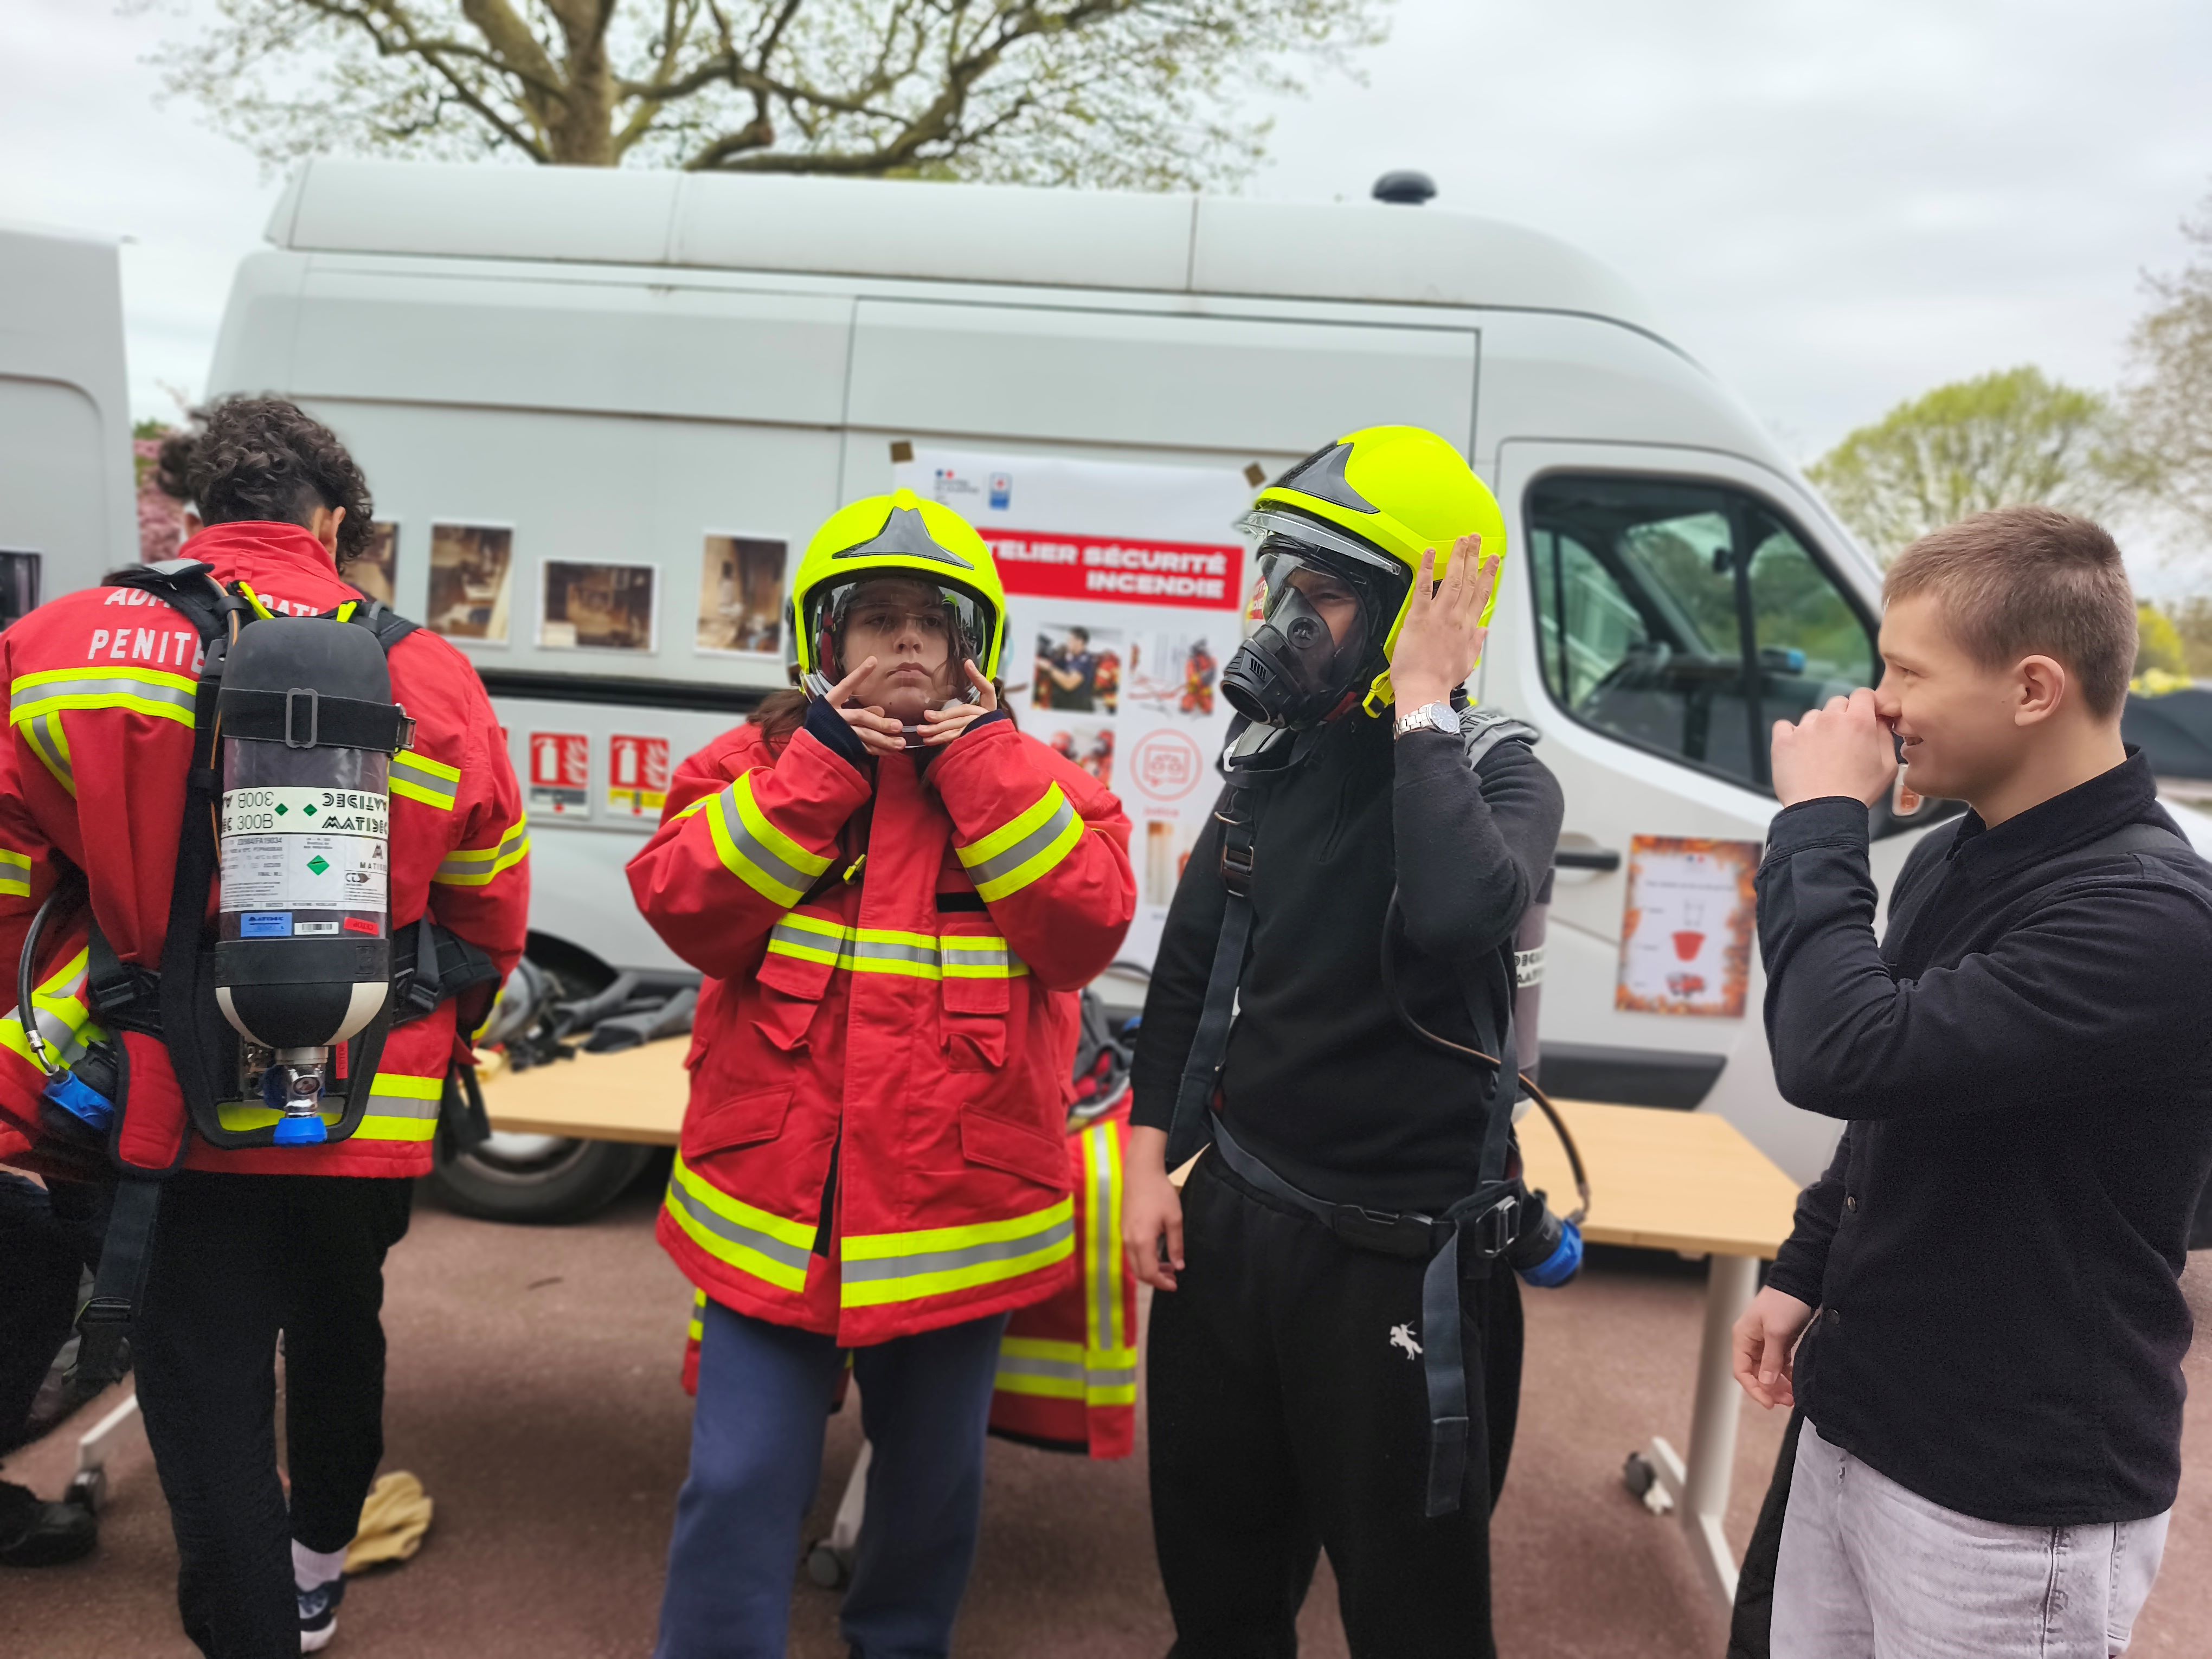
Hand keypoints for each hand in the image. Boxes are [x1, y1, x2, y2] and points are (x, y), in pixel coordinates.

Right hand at [820, 658, 905, 757]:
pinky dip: (879, 750)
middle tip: (898, 726)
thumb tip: (881, 711)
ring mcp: (839, 733)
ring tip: (901, 743)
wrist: (815, 745)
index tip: (873, 661)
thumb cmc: (831, 723)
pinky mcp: (844, 746)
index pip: (846, 684)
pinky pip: (864, 749)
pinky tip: (892, 750)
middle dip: (880, 723)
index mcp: (831, 701)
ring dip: (884, 740)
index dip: (859, 674)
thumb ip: (863, 709)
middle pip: (860, 717)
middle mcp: (834, 716)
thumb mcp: (843, 710)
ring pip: (864, 736)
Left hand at [918, 662, 999, 745]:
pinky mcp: (970, 742)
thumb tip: (967, 662)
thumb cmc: (985, 714)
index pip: (986, 690)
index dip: (978, 678)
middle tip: (926, 717)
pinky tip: (931, 741)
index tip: (967, 664)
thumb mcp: (984, 695)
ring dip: (939, 734)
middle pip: (962, 716)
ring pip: (957, 732)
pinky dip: (943, 742)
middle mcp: (984, 718)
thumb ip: (977, 679)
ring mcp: (978, 732)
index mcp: (988, 705)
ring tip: (923, 734)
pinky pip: (955, 742)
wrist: (992, 736)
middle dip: (943, 717)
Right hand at [1122, 1127, 1184, 1291]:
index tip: (1174, 1285)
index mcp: (1142, 1241)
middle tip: (1173, 1279)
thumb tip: (1178, 1265)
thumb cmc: (1159, 1193)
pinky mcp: (1124, 1229)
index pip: (1149, 1273)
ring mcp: (1124, 1235)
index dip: (1162, 1283)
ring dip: (1150, 1269)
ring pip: (1135, 1263)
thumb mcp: (1174, 1219)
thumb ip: (1176, 1245)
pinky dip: (1144, 1259)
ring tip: (1169, 1267)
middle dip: (1156, 1280)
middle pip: (1139, 1272)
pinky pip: (1132, 1253)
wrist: (1140, 1173)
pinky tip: (1158, 1254)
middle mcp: (1129, 1241)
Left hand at [1390, 534, 1498, 710]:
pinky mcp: (1419, 617)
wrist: (1424, 691)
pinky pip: (1423, 588)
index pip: (1482, 595)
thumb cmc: (1440, 680)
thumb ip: (1476, 643)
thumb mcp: (1467, 662)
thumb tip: (1484, 632)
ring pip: (1451, 579)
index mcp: (1468, 628)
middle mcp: (1456, 618)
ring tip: (1461, 540)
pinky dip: (1426, 569)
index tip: (1493, 560)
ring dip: (1457, 557)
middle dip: (1473, 556)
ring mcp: (1439, 616)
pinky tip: (1429, 553)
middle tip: (1476, 539)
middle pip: (1468, 581)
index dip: (1489, 574)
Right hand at [1731, 1285, 1813, 1409]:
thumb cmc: (1784, 1302)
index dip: (1754, 1389)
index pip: (1741, 1371)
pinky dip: (1786, 1375)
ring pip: (1767, 1371)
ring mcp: (1764, 1342)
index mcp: (1742, 1338)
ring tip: (1793, 1396)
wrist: (1800, 1283)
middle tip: (1787, 1401)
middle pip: (1754, 1374)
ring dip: (1779, 1385)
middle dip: (1769, 1390)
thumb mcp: (1776, 1332)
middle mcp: (1750, 1342)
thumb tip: (1764, 1382)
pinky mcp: (1779, 1341)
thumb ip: (1770, 1359)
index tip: (1770, 1403)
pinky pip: (1779, 1364)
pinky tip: (1795, 1382)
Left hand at [1770, 689, 1896, 807]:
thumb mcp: (1887, 766)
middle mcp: (1830, 719)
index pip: (1863, 694)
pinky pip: (1784, 726)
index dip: (1866, 703)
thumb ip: (1885, 736)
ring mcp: (1804, 729)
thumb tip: (1880, 720)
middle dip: (1844, 716)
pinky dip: (1791, 734)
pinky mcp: (1783, 741)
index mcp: (1858, 721)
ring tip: (1822, 754)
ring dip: (1819, 727)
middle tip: (1845, 740)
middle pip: (1838, 703)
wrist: (1823, 813)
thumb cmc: (1857, 793)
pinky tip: (1799, 750)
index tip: (1867, 715)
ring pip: (1814, 716)